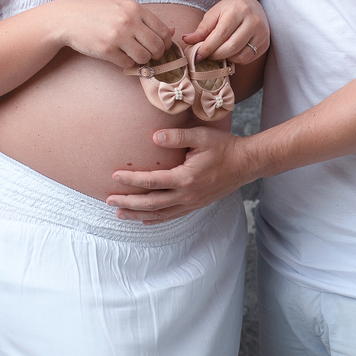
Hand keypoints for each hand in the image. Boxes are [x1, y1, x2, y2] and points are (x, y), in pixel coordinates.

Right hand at [53, 0, 174, 68]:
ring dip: (141, 60)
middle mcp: (129, 21)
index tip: (158, 47)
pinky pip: (127, 64)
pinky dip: (126, 63)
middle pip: (157, 47)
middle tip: (147, 54)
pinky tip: (119, 55)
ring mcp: (118, 36)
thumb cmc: (98, 13)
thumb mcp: (123, 8)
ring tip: (132, 54)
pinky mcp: (107, 49)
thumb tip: (173, 31)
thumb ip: (147, 19)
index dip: (165, 44)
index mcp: (136, 9)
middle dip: (155, 55)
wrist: (69, 18)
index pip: (164, 32)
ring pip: (144, 57)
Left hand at [107, 126, 250, 219]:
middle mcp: (187, 195)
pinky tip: (144, 219)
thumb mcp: (201, 136)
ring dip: (137, 214)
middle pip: (151, 203)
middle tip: (109, 199)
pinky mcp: (196, 205)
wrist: (246, 164)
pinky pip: (172, 215)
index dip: (131, 179)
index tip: (114, 176)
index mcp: (186, 178)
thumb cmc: (224, 147)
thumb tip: (153, 136)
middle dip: (128, 202)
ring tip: (119, 213)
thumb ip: (176, 136)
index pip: (152, 181)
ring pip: (159, 213)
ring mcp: (192, 203)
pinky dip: (156, 219)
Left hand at [182, 0, 269, 64]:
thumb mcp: (215, 14)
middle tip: (206, 56)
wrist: (253, 6)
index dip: (207, 48)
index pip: (220, 34)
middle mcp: (253, 21)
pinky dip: (236, 59)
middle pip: (231, 47)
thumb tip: (186, 40)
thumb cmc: (230, 9)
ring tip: (218, 53)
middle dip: (215, 55)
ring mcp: (262, 33)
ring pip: (241, 55)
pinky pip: (248, 58)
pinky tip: (230, 52)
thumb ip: (202, 29)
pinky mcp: (265, 43)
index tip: (197, 56)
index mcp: (238, 10)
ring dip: (226, 59)